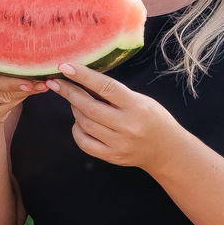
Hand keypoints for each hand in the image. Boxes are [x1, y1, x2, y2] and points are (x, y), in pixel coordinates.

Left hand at [47, 63, 190, 170]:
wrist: (167, 150)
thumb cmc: (153, 119)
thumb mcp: (140, 100)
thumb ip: (115, 93)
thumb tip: (83, 80)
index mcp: (137, 106)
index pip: (105, 87)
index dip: (83, 76)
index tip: (65, 67)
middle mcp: (127, 125)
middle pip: (89, 107)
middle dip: (69, 92)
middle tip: (56, 83)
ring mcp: (118, 143)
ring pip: (84, 124)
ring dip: (75, 110)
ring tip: (75, 102)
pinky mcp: (112, 156)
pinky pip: (84, 142)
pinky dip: (77, 130)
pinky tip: (80, 122)